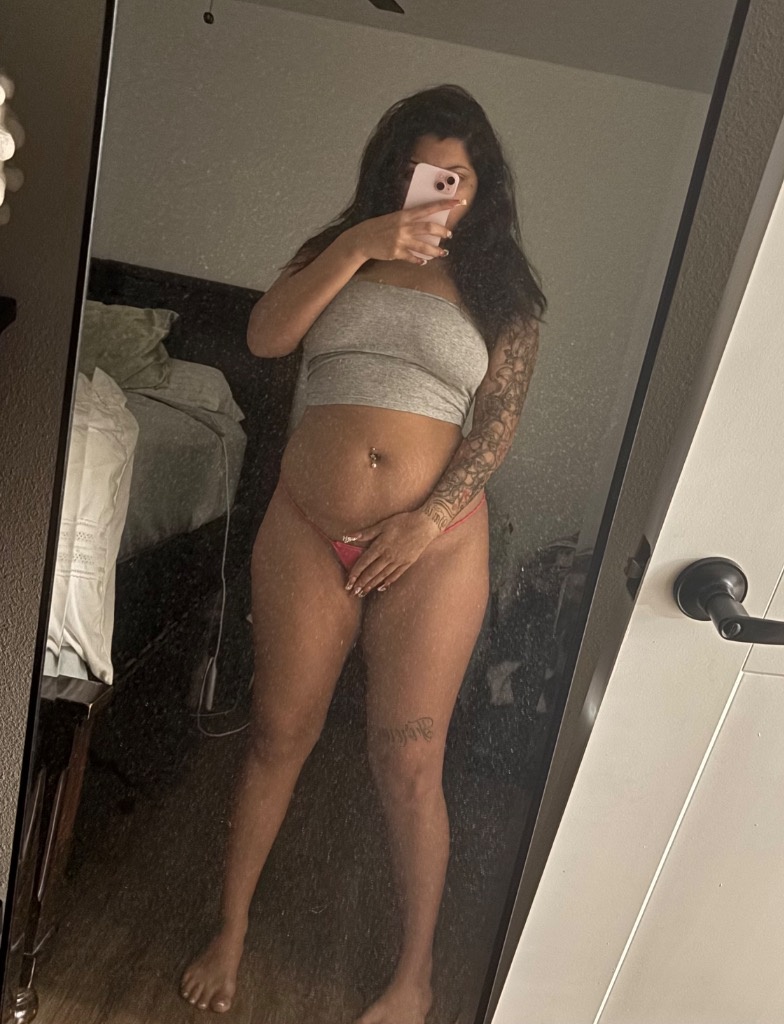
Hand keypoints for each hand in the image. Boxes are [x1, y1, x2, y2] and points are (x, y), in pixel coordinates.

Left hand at [343, 510, 440, 595]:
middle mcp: (388, 556)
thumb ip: (366, 533)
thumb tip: (349, 536)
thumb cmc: (403, 522)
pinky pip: (395, 575)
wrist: (425, 525)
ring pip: (382, 576)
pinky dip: (387, 582)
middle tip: (352, 592)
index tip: (348, 581)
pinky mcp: (407, 563)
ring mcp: (398, 561)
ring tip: (363, 592)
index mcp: (380, 546)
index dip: (355, 573)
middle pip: (371, 572)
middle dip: (361, 583)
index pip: (364, 562)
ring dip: (371, 585)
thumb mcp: (383, 524)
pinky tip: (381, 587)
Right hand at [344, 198, 463, 264]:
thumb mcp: (393, 218)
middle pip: (429, 228)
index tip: (457, 201)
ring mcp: (400, 240)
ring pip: (423, 246)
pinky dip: (419, 260)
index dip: (444, 204)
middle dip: (442, 231)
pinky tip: (424, 262)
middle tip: (449, 234)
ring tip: (442, 253)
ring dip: (435, 250)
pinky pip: (412, 257)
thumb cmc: (378, 227)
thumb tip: (425, 223)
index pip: (428, 208)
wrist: (361, 239)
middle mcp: (404, 226)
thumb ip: (408, 219)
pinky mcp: (396, 252)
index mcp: (404, 215)